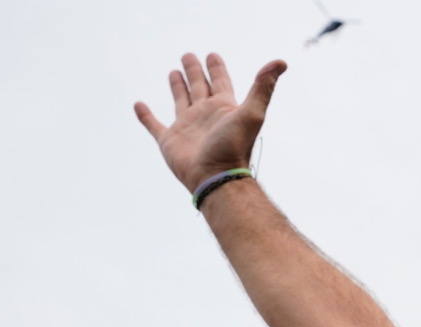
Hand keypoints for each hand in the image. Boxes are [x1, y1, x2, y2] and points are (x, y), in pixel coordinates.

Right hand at [134, 53, 286, 191]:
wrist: (216, 177)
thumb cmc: (235, 147)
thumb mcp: (253, 112)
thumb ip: (263, 86)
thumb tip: (281, 61)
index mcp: (223, 108)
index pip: (220, 82)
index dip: (217, 68)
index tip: (212, 55)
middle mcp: (205, 115)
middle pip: (199, 87)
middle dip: (194, 71)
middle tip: (188, 55)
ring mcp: (187, 127)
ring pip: (180, 100)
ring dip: (177, 86)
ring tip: (173, 71)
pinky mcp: (169, 140)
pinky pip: (154, 124)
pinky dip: (146, 115)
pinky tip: (139, 104)